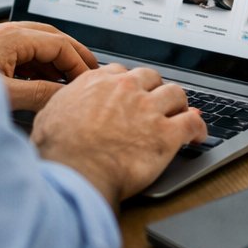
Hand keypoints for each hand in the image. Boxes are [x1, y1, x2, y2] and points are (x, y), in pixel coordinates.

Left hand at [0, 21, 97, 111]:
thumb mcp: (3, 95)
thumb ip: (38, 94)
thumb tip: (63, 95)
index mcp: (10, 38)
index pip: (59, 44)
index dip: (77, 63)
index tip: (87, 80)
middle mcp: (2, 32)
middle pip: (50, 36)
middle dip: (72, 53)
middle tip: (89, 68)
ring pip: (33, 42)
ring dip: (52, 58)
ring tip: (66, 77)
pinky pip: (16, 50)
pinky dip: (34, 62)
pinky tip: (37, 78)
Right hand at [31, 64, 206, 204]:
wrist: (75, 173)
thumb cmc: (58, 152)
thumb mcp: (49, 116)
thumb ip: (64, 104)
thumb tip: (63, 107)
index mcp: (98, 83)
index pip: (122, 74)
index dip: (130, 85)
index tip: (132, 94)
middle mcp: (126, 90)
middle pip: (152, 78)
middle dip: (156, 90)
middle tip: (158, 104)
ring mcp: (148, 109)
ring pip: (176, 94)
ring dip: (179, 105)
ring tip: (181, 115)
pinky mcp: (166, 133)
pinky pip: (192, 122)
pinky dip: (199, 127)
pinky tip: (198, 135)